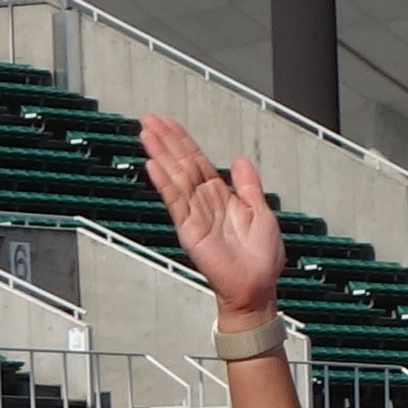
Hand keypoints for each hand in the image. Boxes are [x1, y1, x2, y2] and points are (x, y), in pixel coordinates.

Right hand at [139, 113, 284, 317]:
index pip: (197, 162)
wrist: (257, 288)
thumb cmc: (261, 259)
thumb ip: (248, 186)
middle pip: (181, 164)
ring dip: (160, 154)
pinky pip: (176, 201)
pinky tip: (153, 165)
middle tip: (148, 119)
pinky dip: (164, 182)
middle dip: (166, 140)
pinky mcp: (191, 230)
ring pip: (175, 177)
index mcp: (221, 197)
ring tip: (146, 133)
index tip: (168, 123)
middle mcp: (204, 203)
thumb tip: (240, 160)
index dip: (183, 140)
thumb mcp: (262, 212)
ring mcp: (195, 216)